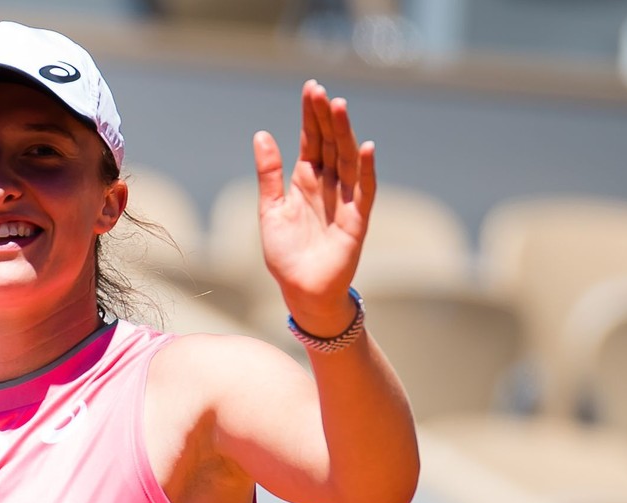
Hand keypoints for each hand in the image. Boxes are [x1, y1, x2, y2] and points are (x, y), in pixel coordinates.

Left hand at [253, 80, 377, 337]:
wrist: (300, 291)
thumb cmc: (286, 254)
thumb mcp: (270, 209)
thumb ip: (268, 173)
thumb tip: (261, 134)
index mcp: (305, 181)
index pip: (311, 140)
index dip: (310, 115)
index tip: (310, 88)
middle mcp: (328, 185)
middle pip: (329, 143)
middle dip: (326, 117)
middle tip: (321, 90)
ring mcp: (344, 200)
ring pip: (346, 160)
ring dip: (344, 133)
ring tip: (339, 107)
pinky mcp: (356, 220)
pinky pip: (364, 191)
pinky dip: (365, 170)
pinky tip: (364, 147)